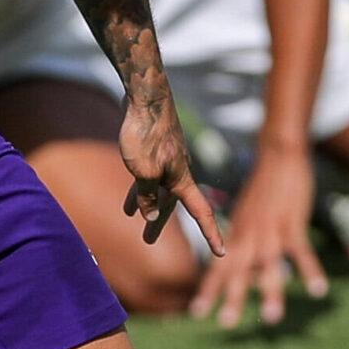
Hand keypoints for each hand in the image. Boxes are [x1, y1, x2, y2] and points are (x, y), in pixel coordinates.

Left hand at [119, 91, 226, 259]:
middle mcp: (179, 170)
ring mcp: (168, 158)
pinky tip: (127, 188)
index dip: (212, 234)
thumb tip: (151, 217)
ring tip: (130, 217)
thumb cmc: (145, 133)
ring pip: (157, 187)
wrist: (146, 96)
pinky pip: (149, 173)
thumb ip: (147, 196)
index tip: (221, 253)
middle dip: (159, 222)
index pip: (201, 213)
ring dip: (145, 202)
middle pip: (171, 203)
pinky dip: (139, 184)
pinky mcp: (156, 147)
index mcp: (182, 179)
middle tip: (147, 241)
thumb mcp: (142, 172)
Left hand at [190, 141, 327, 327]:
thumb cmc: (263, 192)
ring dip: (271, 293)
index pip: (218, 268)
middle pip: (238, 272)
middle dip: (231, 298)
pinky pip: (302, 252)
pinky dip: (311, 272)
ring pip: (269, 267)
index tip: (196, 313)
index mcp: (237, 237)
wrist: (278, 156)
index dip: (208, 289)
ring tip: (271, 320)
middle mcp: (249, 237)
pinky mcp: (292, 224)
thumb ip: (243, 245)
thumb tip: (242, 272)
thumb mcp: (246, 219)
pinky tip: (318, 291)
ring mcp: (270, 232)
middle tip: (225, 324)